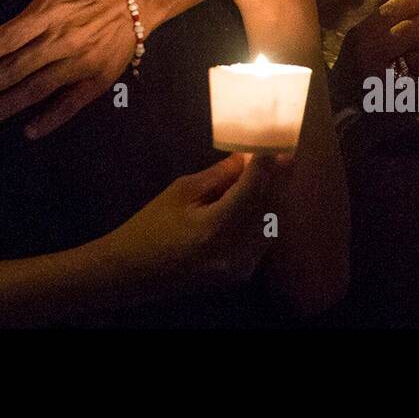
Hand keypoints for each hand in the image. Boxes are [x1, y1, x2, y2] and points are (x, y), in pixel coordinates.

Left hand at [0, 0, 134, 137]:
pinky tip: (29, 132)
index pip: (8, 37)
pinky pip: (70, 104)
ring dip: (6, 106)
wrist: (135, 3)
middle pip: (16, 68)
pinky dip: (50, 119)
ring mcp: (79, 63)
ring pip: (37, 89)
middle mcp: (60, 40)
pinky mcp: (96, 81)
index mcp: (48, 13)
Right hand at [109, 154, 286, 293]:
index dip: (268, 164)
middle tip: (285, 154)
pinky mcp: (240, 274)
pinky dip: (267, 217)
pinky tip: (263, 199)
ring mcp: (240, 267)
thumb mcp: (180, 192)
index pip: (254, 188)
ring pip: (273, 225)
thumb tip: (246, 157)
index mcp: (215, 227)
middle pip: (270, 207)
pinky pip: (263, 240)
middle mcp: (234, 250)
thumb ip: (218, 175)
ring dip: (276, 197)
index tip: (277, 143)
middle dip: (279, 179)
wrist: (133, 272)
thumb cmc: (150, 227)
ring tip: (277, 173)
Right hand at [335, 0, 418, 100]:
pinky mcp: (400, 105)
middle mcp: (372, 59)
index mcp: (362, 39)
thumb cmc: (358, 67)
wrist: (345, 110)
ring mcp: (386, 83)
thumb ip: (386, 25)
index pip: (388, 14)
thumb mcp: (361, 41)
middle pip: (408, 34)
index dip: (412, 1)